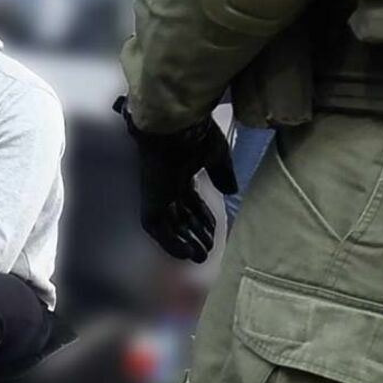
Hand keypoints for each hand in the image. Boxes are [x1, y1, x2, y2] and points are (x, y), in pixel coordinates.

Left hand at [115, 97, 237, 262]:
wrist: (174, 127)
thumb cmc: (196, 135)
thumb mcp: (216, 156)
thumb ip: (222, 174)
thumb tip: (232, 191)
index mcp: (181, 172)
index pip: (190, 202)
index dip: (203, 218)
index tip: (214, 233)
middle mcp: (168, 185)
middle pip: (180, 216)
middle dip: (194, 234)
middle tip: (207, 252)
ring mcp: (158, 193)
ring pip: (169, 224)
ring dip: (184, 241)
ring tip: (200, 256)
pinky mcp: (150, 200)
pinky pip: (156, 228)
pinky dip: (169, 242)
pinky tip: (185, 252)